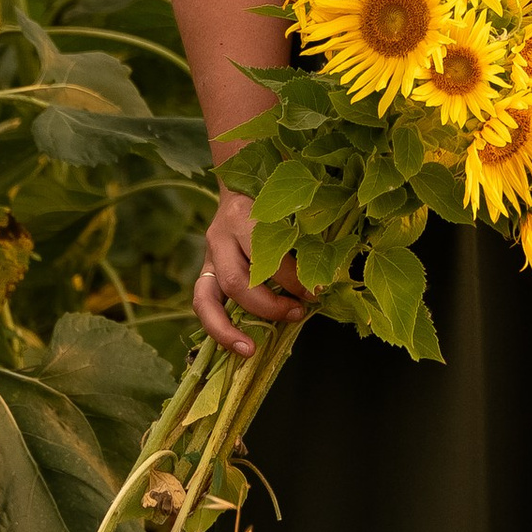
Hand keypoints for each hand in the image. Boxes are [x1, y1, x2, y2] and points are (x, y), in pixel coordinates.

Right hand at [193, 189, 312, 359]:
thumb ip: (302, 238)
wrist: (241, 183)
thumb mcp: (290, 208)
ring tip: (252, 348)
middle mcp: (220, 236)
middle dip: (267, 305)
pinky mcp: (206, 270)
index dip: (291, 278)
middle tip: (298, 312)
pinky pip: (203, 303)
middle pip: (236, 281)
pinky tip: (237, 344)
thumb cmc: (276, 198)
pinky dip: (218, 328)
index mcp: (243, 216)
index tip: (317, 291)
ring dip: (230, 328)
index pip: (264, 254)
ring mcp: (208, 255)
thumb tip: (327, 278)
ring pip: (208, 297)